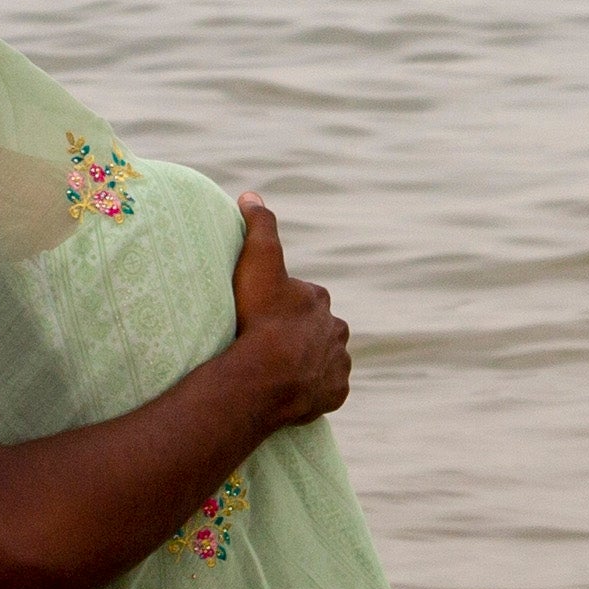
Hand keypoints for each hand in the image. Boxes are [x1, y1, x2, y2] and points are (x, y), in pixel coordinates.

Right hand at [228, 199, 352, 429]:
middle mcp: (336, 330)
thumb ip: (258, 226)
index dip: (280, 303)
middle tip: (265, 343)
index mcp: (320, 299)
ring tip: (276, 369)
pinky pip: (325, 389)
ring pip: (323, 358)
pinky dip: (313, 389)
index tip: (259, 313)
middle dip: (297, 332)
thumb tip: (251, 195)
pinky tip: (291, 391)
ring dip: (306, 361)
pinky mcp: (335, 394)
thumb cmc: (260, 318)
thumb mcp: (257, 262)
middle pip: (315, 328)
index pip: (302, 297)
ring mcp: (337, 365)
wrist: (266, 377)